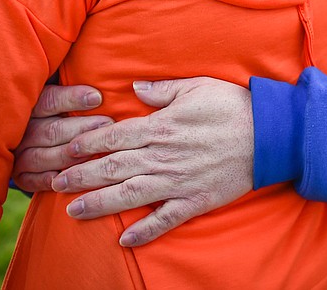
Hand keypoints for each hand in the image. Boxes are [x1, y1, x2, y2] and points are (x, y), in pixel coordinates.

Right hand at [12, 84, 111, 192]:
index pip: (50, 101)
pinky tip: (70, 175)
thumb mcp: (60, 97)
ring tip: (97, 150)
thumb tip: (99, 88)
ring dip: (72, 155)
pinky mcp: (21, 176)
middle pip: (52, 130)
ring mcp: (19, 154)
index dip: (73, 99)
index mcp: (31, 107)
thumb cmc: (57, 114)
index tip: (97, 98)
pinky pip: (33, 180)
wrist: (28, 139)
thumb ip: (73, 92)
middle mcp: (23, 131)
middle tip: (107, 124)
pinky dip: (50, 179)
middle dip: (82, 128)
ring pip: (45, 156)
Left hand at [52, 77, 253, 247]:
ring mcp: (178, 181)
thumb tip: (134, 89)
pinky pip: (165, 219)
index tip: (67, 149)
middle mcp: (164, 156)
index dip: (88, 144)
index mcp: (162, 126)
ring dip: (99, 203)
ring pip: (130, 194)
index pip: (115, 136)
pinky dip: (144, 230)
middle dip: (81, 176)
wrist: (270, 135)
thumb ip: (163, 90)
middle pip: (113, 167)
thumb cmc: (233, 106)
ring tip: (73, 211)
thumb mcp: (197, 86)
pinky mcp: (195, 200)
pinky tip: (124, 239)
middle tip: (55, 183)